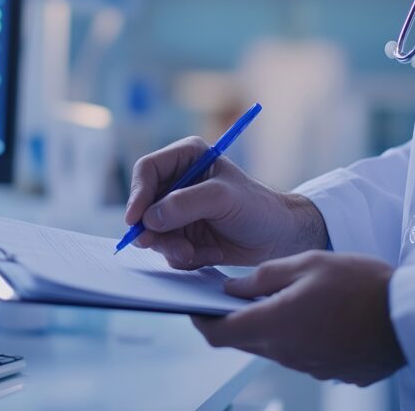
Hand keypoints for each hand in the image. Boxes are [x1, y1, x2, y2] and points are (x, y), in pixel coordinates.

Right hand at [125, 137, 327, 269]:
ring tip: (196, 254)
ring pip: (153, 232)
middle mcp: (178, 182)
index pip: (147, 170)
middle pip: (144, 205)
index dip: (138, 194)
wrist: (278, 238)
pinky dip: (185, 257)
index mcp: (186, 157)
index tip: (136, 220)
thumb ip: (185, 204)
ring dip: (172, 247)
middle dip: (154, 230)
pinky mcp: (183, 235)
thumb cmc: (257, 207)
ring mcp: (178, 211)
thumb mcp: (222, 199)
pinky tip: (210, 254)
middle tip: (161, 245)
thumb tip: (149, 218)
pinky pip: (168, 250)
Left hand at [193, 250, 404, 385]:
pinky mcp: (330, 370)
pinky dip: (295, 335)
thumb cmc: (361, 284)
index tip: (194, 304)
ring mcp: (308, 366)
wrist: (411, 317)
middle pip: (243, 341)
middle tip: (234, 293)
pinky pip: (300, 353)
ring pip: (271, 347)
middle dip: (232, 319)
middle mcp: (285, 354)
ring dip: (266, 326)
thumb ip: (264, 277)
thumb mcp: (307, 264)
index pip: (217, 334)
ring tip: (278, 297)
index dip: (200, 319)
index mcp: (273, 326)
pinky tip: (312, 312)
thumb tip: (231, 289)